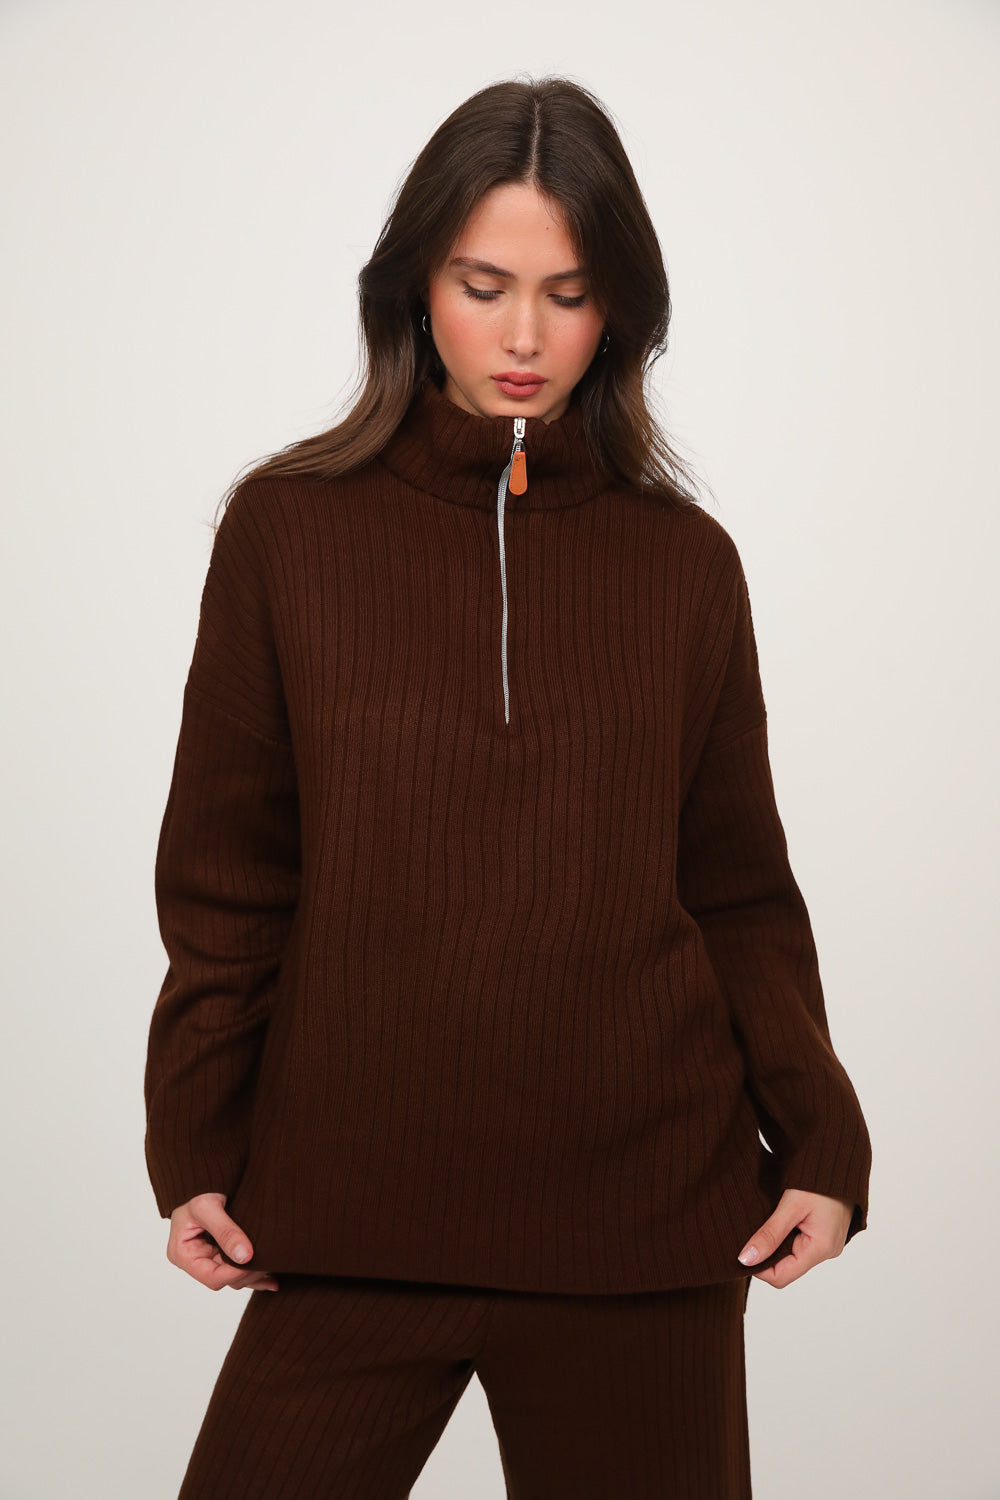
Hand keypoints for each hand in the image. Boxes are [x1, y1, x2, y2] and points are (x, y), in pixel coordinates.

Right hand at [167, 1192, 279, 1291]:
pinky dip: (255, 1274)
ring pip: (235, 1277)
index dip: (235, 1273)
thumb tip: (244, 1257)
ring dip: (254, 1274)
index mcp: (183, 1253)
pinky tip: (272, 1279)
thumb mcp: (207, 1206)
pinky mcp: (222, 1252)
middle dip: (247, 1273)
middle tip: (270, 1259)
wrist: (203, 1175)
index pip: (212, 1277)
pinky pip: (239, 1270)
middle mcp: (195, 1260)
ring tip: (274, 1264)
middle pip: (225, 1279)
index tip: (254, 1259)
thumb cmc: (198, 1188)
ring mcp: (209, 1258)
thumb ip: (225, 1231)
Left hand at [737, 1188, 853, 1288]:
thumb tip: (745, 1259)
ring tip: (766, 1224)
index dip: (758, 1268)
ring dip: (776, 1244)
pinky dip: (786, 1236)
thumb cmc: (819, 1181)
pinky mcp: (825, 1234)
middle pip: (786, 1268)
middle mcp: (827, 1252)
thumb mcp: (791, 1206)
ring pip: (792, 1256)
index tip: (742, 1251)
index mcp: (821, 1249)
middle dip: (766, 1255)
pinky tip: (779, 1221)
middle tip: (751, 1234)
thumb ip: (769, 1234)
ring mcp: (828, 1244)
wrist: (840, 1160)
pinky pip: (801, 1244)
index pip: (781, 1277)